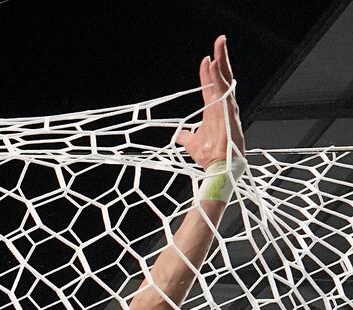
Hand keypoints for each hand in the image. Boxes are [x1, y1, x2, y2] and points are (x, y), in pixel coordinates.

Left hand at [176, 36, 244, 168]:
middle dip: (221, 59)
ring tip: (218, 48)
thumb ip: (187, 137)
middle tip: (219, 41)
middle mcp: (223, 106)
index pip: (211, 86)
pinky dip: (220, 78)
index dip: (208, 73)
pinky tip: (216, 66)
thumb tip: (179, 136)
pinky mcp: (229, 113)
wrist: (218, 168)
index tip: (205, 59)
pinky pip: (224, 91)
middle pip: (223, 78)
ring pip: (226, 81)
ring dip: (222, 64)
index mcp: (214, 110)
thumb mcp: (193, 144)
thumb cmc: (210, 157)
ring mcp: (228, 108)